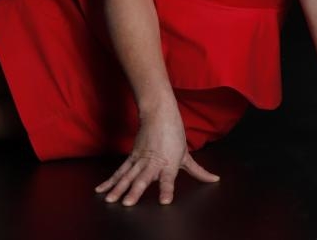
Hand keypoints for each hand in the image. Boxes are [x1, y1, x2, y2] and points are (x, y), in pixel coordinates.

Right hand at [94, 106, 219, 205]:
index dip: (166, 190)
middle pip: (143, 179)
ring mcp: (140, 159)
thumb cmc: (174, 134)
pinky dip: (110, 180)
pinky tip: (101, 190)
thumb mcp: (187, 154)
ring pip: (128, 176)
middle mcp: (153, 163)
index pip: (168, 179)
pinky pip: (120, 171)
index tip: (164, 201)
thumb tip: (215, 179)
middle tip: (128, 203)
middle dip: (135, 191)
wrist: (159, 113)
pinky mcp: (131, 157)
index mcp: (169, 163)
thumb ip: (199, 171)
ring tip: (111, 200)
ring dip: (119, 188)